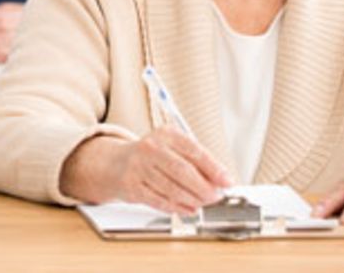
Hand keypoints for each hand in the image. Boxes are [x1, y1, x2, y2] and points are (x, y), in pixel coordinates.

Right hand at [61, 128, 231, 214]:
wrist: (116, 163)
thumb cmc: (152, 156)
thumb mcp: (173, 148)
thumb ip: (196, 162)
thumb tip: (220, 181)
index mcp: (166, 134)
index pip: (195, 151)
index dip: (214, 169)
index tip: (227, 181)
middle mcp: (150, 148)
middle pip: (183, 171)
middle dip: (204, 188)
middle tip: (216, 196)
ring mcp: (138, 167)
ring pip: (172, 188)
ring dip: (192, 200)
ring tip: (203, 203)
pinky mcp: (132, 186)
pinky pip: (160, 201)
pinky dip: (178, 208)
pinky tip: (188, 209)